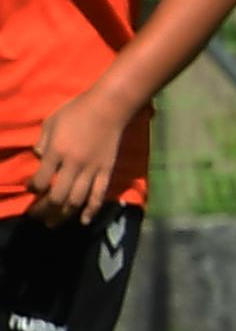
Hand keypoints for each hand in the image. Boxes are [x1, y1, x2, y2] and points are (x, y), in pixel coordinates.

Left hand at [27, 85, 132, 223]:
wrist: (109, 107)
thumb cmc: (77, 111)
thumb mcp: (51, 122)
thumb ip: (43, 142)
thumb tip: (38, 158)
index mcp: (56, 152)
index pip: (40, 180)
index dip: (32, 188)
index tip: (30, 188)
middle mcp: (73, 165)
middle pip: (57, 196)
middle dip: (44, 210)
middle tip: (36, 217)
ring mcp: (91, 170)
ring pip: (76, 200)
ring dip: (63, 215)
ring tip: (53, 223)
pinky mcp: (106, 171)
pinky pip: (98, 195)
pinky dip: (91, 210)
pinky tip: (84, 221)